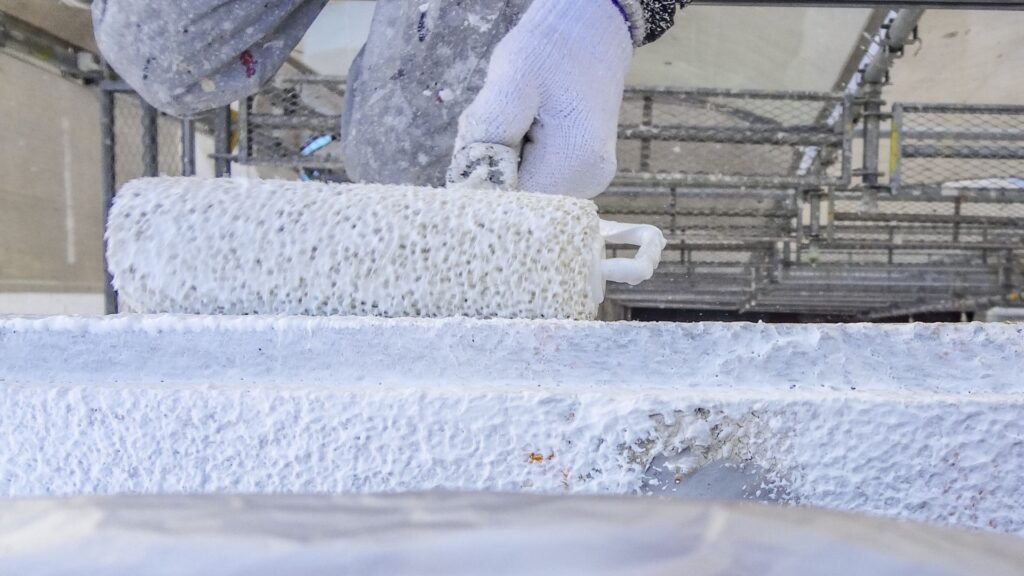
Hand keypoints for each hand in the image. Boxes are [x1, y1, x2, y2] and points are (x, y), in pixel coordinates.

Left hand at [447, 0, 633, 198]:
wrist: (587, 36)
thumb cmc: (548, 54)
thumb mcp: (510, 82)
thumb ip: (488, 133)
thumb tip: (466, 183)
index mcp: (573, 165)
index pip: (510, 203)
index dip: (482, 182)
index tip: (475, 146)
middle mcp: (585, 186)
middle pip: (516, 200)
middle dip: (491, 170)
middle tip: (494, 124)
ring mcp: (585, 184)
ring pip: (522, 192)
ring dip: (501, 164)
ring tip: (511, 122)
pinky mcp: (580, 176)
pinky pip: (534, 181)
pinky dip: (516, 162)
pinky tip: (521, 132)